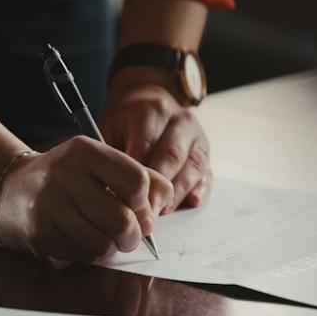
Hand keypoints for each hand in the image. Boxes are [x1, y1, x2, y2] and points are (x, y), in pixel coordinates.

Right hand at [0, 136, 173, 261]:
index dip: (145, 202)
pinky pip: (80, 255)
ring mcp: (48, 204)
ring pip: (102, 244)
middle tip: (129, 236)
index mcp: (86, 151)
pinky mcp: (38, 232)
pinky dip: (88, 254)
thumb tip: (160, 209)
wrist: (11, 188)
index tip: (138, 207)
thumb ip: (141, 178)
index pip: (137, 181)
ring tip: (103, 237)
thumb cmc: (68, 178)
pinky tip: (79, 239)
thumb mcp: (101, 164)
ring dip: (110, 248)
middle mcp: (65, 174)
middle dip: (133, 236)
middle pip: (122, 220)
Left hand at [100, 72, 211, 211]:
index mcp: (152, 112)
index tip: (125, 201)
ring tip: (161, 212)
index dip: (136, 178)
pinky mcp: (206, 152)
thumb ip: (111, 155)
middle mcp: (180, 121)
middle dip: (158, 189)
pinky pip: (206, 173)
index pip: (145, 148)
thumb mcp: (110, 128)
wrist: (150, 102)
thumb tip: (109, 191)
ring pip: (192, 167)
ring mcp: (197, 136)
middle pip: (171, 158)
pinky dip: (200, 190)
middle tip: (144, 213)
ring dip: (177, 194)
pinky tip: (191, 202)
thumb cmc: (126, 122)